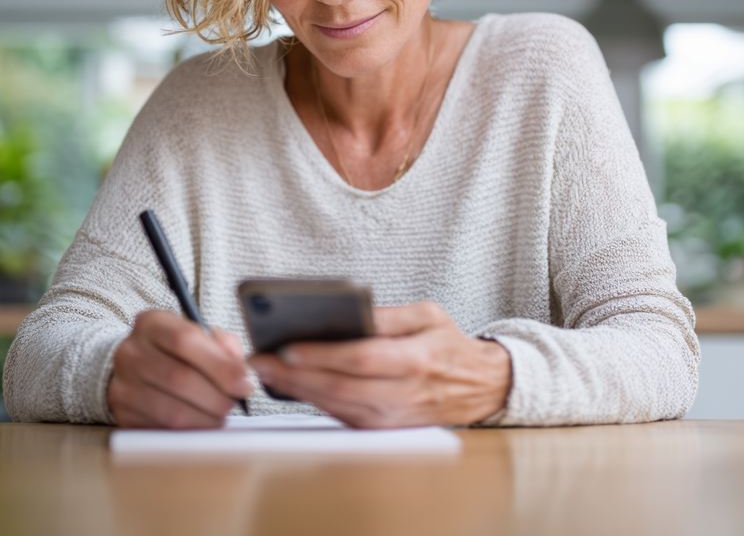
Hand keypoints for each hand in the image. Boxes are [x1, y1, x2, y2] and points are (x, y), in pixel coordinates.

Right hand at [106, 310, 252, 428]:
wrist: (135, 369)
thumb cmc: (177, 351)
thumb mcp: (200, 335)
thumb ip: (224, 346)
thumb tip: (243, 373)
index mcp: (151, 324)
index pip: (185, 340)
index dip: (220, 365)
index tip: (245, 382)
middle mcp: (130, 353)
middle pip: (179, 379)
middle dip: (217, 396)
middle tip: (236, 402)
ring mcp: (122, 386)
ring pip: (173, 412)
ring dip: (207, 418)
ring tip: (221, 413)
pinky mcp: (124, 416)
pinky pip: (164, 431)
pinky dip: (191, 431)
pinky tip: (202, 423)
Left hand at [248, 301, 510, 427]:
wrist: (482, 387)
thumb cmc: (449, 345)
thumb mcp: (428, 315)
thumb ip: (387, 316)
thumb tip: (346, 312)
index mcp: (418, 360)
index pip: (362, 359)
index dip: (323, 355)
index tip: (288, 346)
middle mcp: (405, 395)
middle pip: (341, 388)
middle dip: (295, 376)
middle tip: (261, 361)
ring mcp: (394, 419)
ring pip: (337, 407)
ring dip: (298, 391)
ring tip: (267, 372)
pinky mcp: (385, 430)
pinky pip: (343, 417)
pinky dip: (315, 402)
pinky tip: (292, 386)